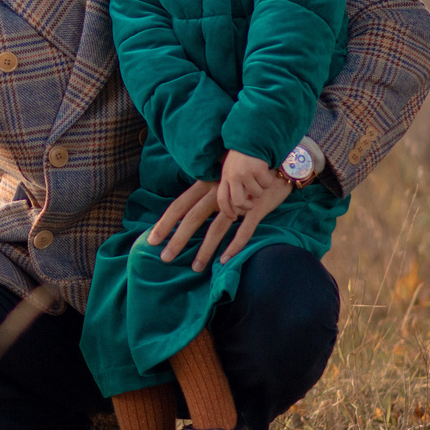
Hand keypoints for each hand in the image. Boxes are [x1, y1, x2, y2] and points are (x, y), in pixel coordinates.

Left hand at [150, 172, 292, 271]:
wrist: (278, 161)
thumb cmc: (246, 171)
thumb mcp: (220, 176)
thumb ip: (205, 190)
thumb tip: (187, 208)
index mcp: (206, 183)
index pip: (179, 205)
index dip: (165, 222)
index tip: (151, 239)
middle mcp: (218, 191)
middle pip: (193, 217)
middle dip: (178, 239)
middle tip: (165, 258)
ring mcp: (237, 200)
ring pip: (217, 228)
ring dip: (205, 250)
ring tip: (195, 267)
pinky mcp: (256, 207)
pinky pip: (244, 230)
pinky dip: (234, 245)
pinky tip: (225, 260)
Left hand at [219, 151, 279, 216]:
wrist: (251, 138)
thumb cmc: (241, 157)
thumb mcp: (231, 169)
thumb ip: (232, 184)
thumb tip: (236, 206)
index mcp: (225, 176)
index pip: (222, 199)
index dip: (227, 211)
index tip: (233, 217)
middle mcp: (233, 176)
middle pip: (239, 202)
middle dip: (246, 206)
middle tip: (251, 204)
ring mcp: (246, 173)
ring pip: (256, 194)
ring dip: (260, 188)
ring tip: (258, 177)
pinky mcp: (258, 170)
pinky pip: (266, 184)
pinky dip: (268, 180)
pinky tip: (264, 170)